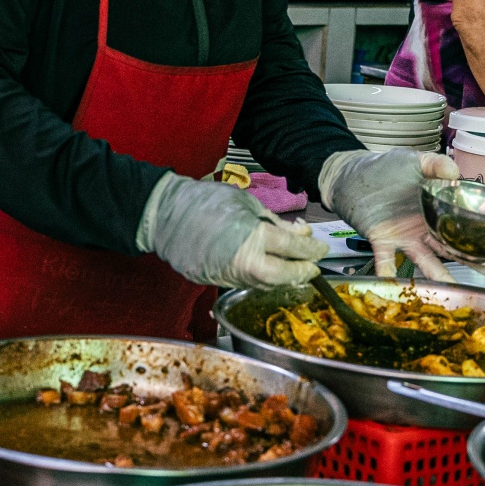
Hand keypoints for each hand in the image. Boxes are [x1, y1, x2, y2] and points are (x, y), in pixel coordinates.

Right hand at [137, 172, 323, 289]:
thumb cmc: (205, 201)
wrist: (164, 214)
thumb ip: (274, 222)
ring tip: (292, 266)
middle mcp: (243, 262)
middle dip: (302, 272)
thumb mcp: (247, 203)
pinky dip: (260, 277)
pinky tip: (266, 267)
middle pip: (283, 277)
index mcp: (253, 237)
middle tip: (312, 266)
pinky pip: (244, 283)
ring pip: (264, 284)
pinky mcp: (214, 282)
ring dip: (282, 277)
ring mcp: (227, 276)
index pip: (293, 248)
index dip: (311, 249)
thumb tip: (298, 234)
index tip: (320, 248)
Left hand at [319, 148, 459, 280]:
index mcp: (436, 211)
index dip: (479, 238)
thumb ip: (434, 164)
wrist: (351, 175)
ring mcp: (404, 238)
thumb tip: (455, 172)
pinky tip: (392, 282)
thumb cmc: (385, 168)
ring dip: (435, 276)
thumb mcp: (413, 161)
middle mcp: (424, 229)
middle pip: (452, 248)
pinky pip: (386, 260)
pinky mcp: (382, 240)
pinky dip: (388, 272)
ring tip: (446, 291)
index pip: (462, 227)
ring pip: (424, 260)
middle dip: (471, 262)